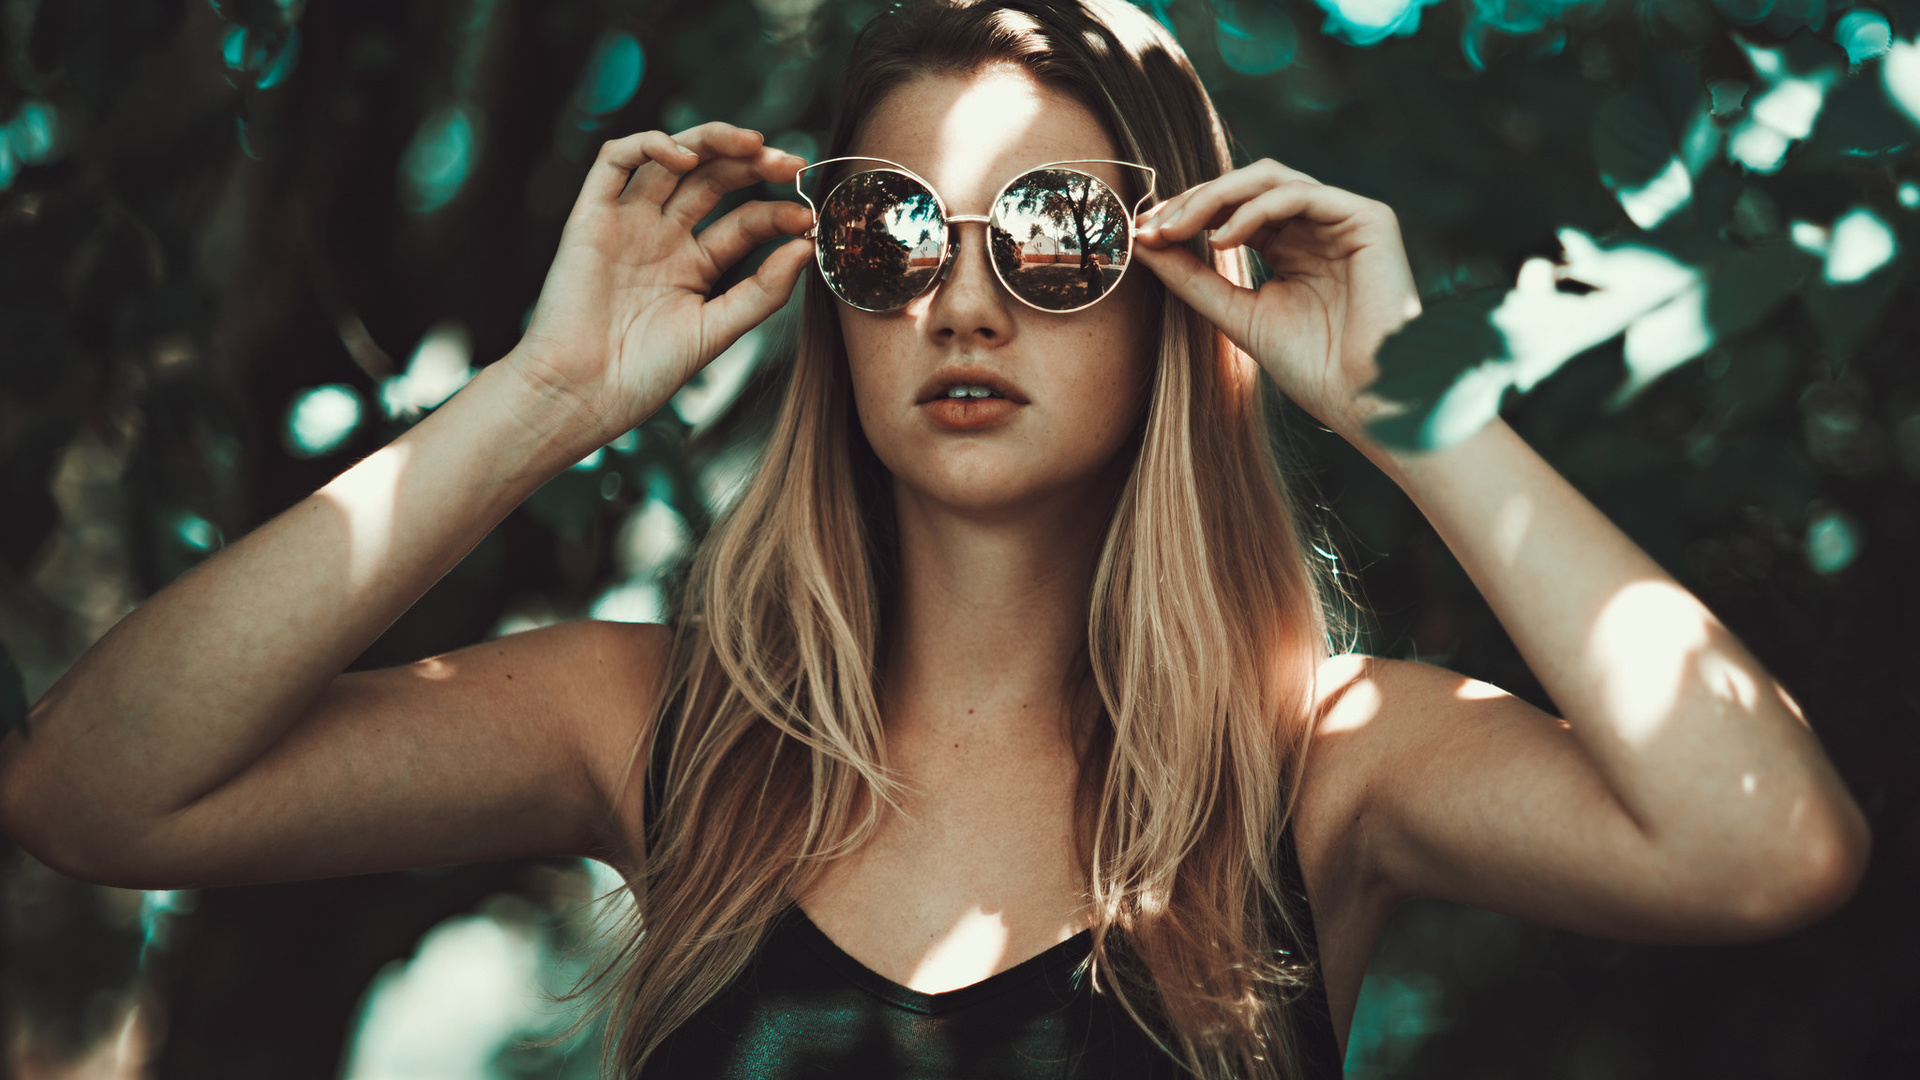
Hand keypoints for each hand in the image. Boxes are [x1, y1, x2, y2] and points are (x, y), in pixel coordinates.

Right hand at [508, 122, 814, 445]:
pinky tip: (685, 156)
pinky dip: (649, 145)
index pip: (744, 221)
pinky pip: (615, 162)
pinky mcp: (591, 216)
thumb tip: (804, 249)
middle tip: (788, 162)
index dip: (775, 212)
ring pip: (671, 158)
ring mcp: (628, 222)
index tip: (805, 218)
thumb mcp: (717, 331)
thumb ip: (763, 292)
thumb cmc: (644, 374)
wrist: (583, 394)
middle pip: (713, 179)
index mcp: (695, 265)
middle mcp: (662, 236)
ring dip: (713, 141)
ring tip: (752, 144)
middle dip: (753, 164)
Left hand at [1132, 159, 1420, 441]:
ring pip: (1270, 178)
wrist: (1365, 397)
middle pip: (1247, 184)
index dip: (1187, 213)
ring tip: (1179, 229)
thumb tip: (1142, 242)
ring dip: (1216, 197)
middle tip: (1154, 225)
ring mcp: (1344, 218)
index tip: (1142, 232)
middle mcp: (1317, 225)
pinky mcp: (1369, 219)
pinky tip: (1223, 239)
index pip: (1233, 208)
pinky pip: (1301, 194)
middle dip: (1194, 200)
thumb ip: (1193, 278)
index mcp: (1291, 245)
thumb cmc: (1311, 366)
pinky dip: (1255, 209)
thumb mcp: (1237, 313)